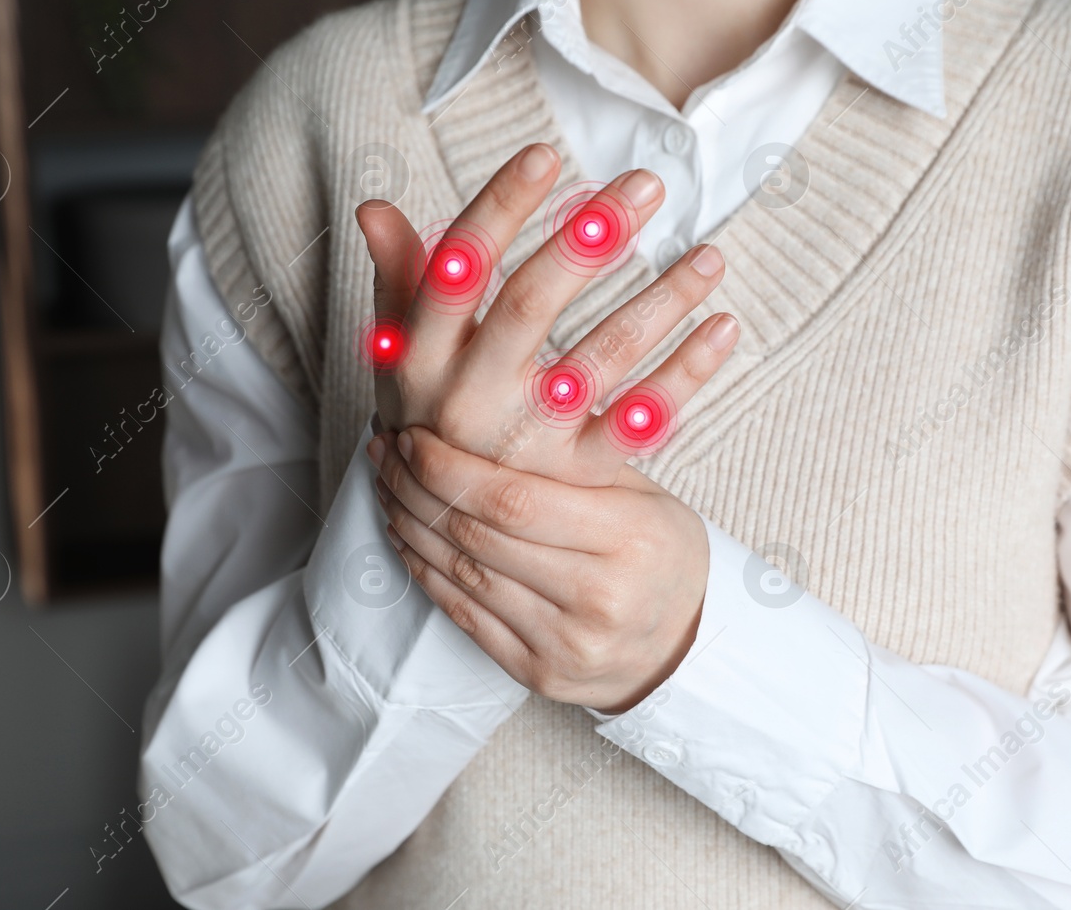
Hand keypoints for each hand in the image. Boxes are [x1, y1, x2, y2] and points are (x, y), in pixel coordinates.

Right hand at [356, 142, 733, 486]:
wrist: (450, 522)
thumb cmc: (432, 406)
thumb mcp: (404, 348)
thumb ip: (400, 276)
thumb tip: (374, 207)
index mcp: (423, 355)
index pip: (456, 270)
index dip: (497, 209)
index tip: (545, 155)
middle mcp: (471, 397)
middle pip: (530, 305)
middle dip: (589, 239)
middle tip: (645, 186)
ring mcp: (526, 442)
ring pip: (600, 358)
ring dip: (660, 300)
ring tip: (710, 254)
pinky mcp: (576, 477)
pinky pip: (639, 423)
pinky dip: (687, 375)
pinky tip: (723, 326)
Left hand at [368, 426, 712, 712]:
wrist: (685, 645)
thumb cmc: (661, 553)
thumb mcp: (642, 493)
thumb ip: (576, 459)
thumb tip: (497, 396)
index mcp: (628, 538)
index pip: (513, 500)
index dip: (449, 467)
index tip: (414, 437)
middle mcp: (596, 597)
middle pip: (480, 536)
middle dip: (418, 487)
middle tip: (385, 451)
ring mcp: (564, 642)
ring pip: (463, 575)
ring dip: (412, 525)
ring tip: (387, 484)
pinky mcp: (537, 673)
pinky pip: (464, 615)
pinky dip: (426, 571)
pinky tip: (406, 536)